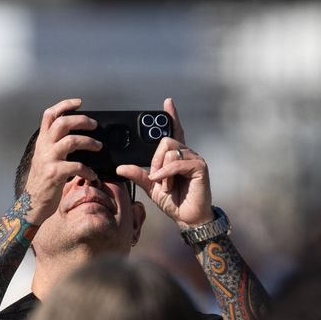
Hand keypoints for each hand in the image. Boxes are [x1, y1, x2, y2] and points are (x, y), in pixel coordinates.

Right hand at [21, 98, 103, 223]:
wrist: (32, 204)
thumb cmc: (43, 183)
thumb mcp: (45, 159)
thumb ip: (55, 147)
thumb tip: (75, 137)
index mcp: (42, 142)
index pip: (49, 115)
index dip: (64, 105)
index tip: (79, 103)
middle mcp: (44, 148)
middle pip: (62, 123)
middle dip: (82, 120)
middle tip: (94, 125)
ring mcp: (49, 160)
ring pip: (71, 141)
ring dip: (89, 142)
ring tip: (98, 146)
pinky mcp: (55, 174)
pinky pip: (77, 166)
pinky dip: (88, 170)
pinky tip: (92, 175)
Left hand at [116, 98, 213, 228]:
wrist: (187, 217)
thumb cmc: (173, 201)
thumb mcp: (151, 187)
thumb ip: (138, 175)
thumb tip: (120, 167)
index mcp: (175, 156)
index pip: (174, 131)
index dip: (171, 116)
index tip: (167, 102)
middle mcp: (186, 154)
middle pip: (165, 141)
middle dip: (155, 160)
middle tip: (156, 177)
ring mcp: (194, 159)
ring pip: (170, 151)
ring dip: (161, 171)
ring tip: (165, 185)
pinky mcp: (200, 166)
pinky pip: (177, 162)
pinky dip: (166, 173)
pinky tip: (165, 183)